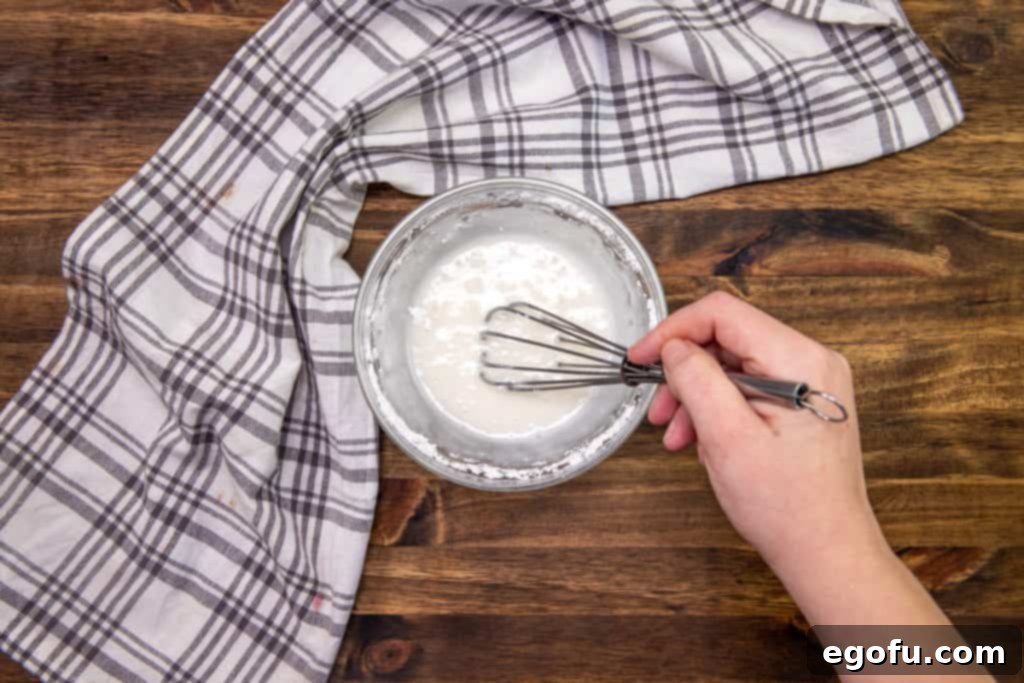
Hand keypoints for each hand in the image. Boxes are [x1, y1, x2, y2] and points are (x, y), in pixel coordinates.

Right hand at [628, 291, 884, 572]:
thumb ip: (697, 380)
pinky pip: (747, 388)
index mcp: (800, 361)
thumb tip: (674, 347)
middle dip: (684, 373)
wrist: (826, 552)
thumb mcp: (728, 438)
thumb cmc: (788, 507)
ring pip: (732, 366)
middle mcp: (812, 361)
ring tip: (677, 437)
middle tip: (658, 411)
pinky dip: (717, 410)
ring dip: (696, 397)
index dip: (673, 330)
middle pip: (726, 339)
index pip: (723, 314)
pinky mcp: (803, 402)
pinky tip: (702, 442)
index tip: (641, 358)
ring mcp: (810, 382)